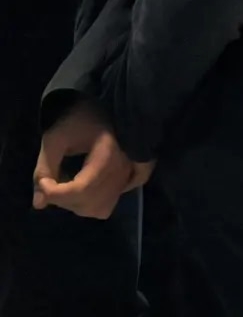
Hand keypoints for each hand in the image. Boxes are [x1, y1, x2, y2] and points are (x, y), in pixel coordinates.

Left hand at [33, 101, 149, 218]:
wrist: (101, 108)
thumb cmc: (77, 120)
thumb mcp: (55, 139)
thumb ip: (44, 169)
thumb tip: (39, 203)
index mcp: (107, 154)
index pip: (81, 188)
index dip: (56, 193)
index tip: (43, 182)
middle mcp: (123, 168)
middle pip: (89, 202)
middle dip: (62, 199)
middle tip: (51, 184)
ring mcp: (129, 175)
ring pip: (99, 208)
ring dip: (76, 205)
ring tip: (65, 188)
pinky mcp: (129, 180)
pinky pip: (108, 205)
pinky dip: (91, 205)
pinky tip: (82, 192)